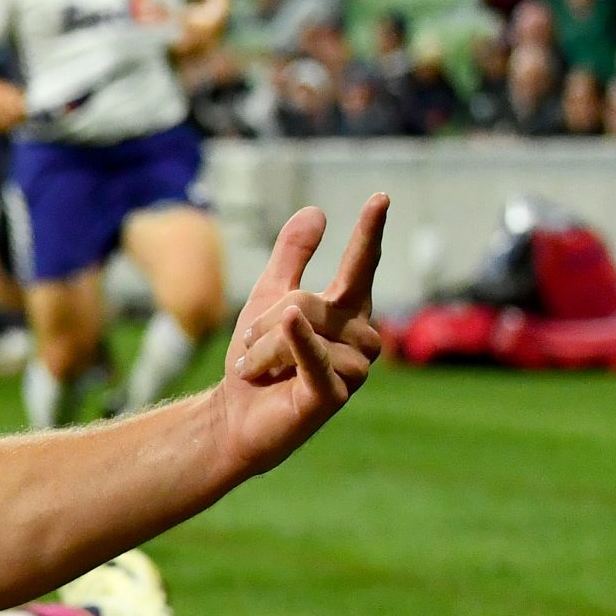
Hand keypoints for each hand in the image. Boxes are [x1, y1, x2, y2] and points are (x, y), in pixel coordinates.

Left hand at [215, 195, 387, 476]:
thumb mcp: (268, 300)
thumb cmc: (257, 361)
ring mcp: (352, 368)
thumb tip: (317, 210)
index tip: (380, 197)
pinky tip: (290, 324)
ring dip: (262, 350)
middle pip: (306, 301)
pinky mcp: (333, 395)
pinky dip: (297, 343)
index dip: (369, 232)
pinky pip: (314, 357)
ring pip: (300, 329)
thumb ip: (292, 257)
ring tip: (260, 373)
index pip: (361, 265)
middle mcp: (360, 337)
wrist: (234, 418)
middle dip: (265, 322)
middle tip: (252, 352)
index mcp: (348, 312)